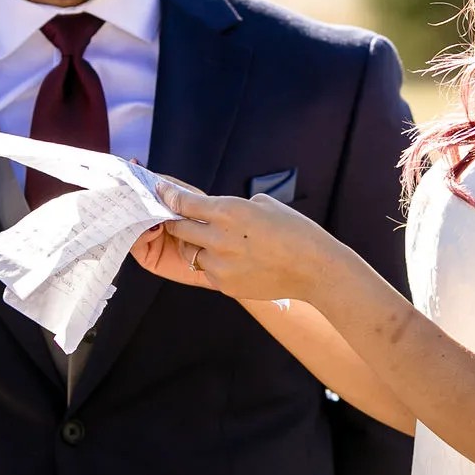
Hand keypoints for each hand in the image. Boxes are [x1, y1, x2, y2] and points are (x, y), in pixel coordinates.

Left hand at [144, 186, 339, 303]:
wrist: (314, 269)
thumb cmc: (295, 231)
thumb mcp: (264, 205)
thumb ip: (234, 207)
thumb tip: (216, 212)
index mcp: (228, 211)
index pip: (184, 202)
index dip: (169, 195)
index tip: (160, 190)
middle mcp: (218, 238)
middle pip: (179, 228)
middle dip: (177, 221)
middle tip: (178, 218)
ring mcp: (220, 264)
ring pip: (191, 252)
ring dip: (197, 245)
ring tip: (218, 242)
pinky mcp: (224, 285)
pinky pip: (208, 271)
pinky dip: (214, 264)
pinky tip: (236, 260)